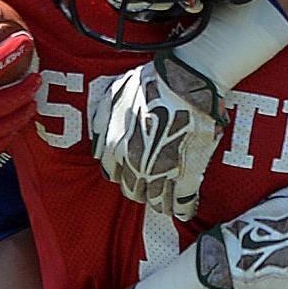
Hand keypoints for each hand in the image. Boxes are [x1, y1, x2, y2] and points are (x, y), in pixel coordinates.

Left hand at [88, 51, 226, 220]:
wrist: (186, 78)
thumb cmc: (151, 81)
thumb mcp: (114, 95)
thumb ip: (102, 121)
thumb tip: (99, 145)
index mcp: (114, 146)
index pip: (113, 174)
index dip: (124, 173)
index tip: (133, 172)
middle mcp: (134, 163)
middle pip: (134, 190)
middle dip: (142, 189)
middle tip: (151, 186)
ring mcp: (162, 170)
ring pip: (156, 200)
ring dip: (160, 203)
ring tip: (167, 203)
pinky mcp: (188, 171)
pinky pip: (181, 200)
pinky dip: (182, 208)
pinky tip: (185, 210)